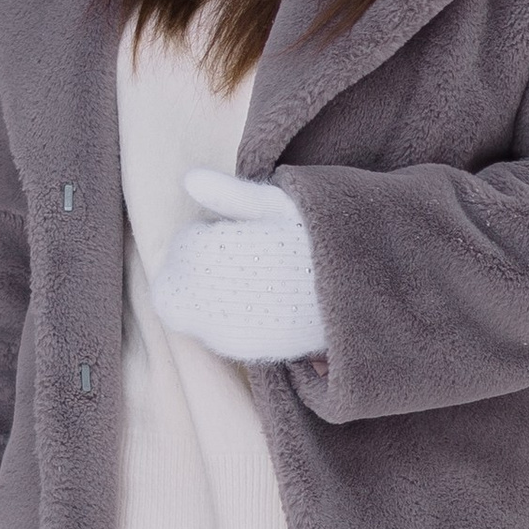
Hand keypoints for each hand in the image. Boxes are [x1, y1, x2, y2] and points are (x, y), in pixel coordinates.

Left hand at [151, 170, 327, 365]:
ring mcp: (230, 326)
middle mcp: (220, 294)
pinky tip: (244, 301)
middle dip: (190, 267)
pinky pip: (205, 332)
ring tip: (238, 278)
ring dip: (196, 293)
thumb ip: (230, 193)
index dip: (206, 233)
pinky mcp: (243, 348)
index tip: (234, 230)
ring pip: (180, 309)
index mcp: (226, 250)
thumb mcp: (278, 204)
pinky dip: (213, 316)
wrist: (358, 289)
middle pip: (171, 282)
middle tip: (227, 256)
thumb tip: (189, 179)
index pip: (187, 243)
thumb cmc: (317, 238)